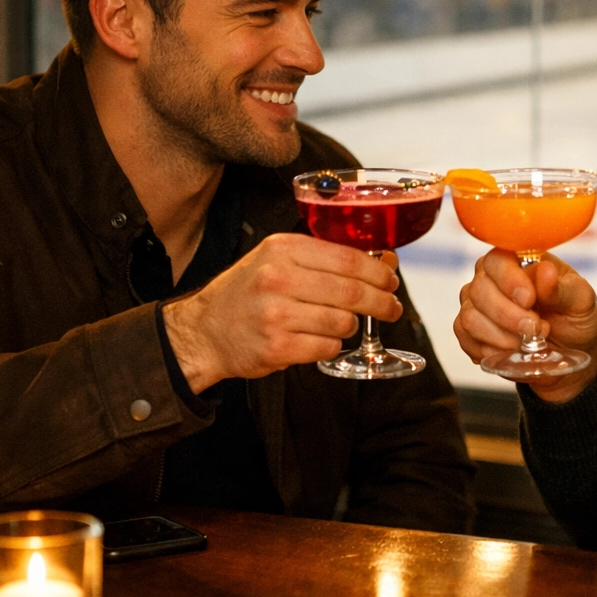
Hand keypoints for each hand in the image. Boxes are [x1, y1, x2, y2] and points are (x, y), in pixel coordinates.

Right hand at [164, 233, 401, 393]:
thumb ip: (325, 258)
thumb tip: (383, 263)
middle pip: (351, 292)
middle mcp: (278, 278)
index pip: (347, 258)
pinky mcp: (276, 347)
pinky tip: (319, 339)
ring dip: (351, 325)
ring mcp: (275, 314)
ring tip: (342, 323)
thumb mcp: (277, 259)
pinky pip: (327, 348)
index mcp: (282, 249)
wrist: (204, 330)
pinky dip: (332, 346)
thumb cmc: (247, 293)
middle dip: (381, 302)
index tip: (392, 281)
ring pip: (343, 322)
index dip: (378, 272)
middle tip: (392, 308)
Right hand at [454, 250, 596, 402]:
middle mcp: (491, 278)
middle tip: (536, 329)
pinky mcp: (469, 330)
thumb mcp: (581, 301)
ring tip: (528, 343)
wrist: (569, 351)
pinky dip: (489, 349)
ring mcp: (476, 304)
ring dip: (501, 336)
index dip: (509, 280)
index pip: (498, 260)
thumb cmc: (574, 317)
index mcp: (519, 261)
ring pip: (470, 317)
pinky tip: (511, 351)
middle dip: (508, 315)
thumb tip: (545, 271)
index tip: (529, 300)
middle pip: (480, 290)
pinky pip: (465, 338)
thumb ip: (563, 288)